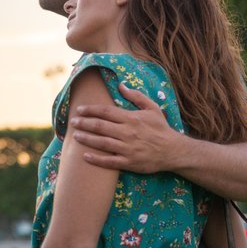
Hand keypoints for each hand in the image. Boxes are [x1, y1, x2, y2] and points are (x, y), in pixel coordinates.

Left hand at [69, 83, 186, 172]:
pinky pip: (110, 161)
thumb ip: (136, 96)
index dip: (90, 110)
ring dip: (87, 139)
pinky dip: (96, 159)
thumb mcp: (152, 108)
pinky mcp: (129, 162)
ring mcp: (128, 148)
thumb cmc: (161, 128)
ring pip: (102, 143)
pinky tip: (85, 156)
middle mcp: (128, 133)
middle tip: (72, 122)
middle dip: (84, 123)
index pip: (106, 111)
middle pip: (100, 126)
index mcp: (131, 118)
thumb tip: (120, 85)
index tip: (79, 109)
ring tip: (75, 136)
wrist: (174, 151)